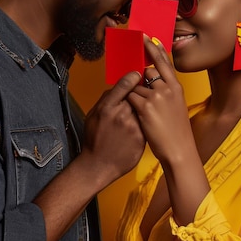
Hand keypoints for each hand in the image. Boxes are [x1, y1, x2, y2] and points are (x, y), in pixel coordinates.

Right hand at [81, 71, 145, 185]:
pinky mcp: (141, 137)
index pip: (124, 85)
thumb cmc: (94, 140)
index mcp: (107, 108)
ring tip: (145, 107)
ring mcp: (133, 127)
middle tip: (142, 91)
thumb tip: (117, 87)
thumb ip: (105, 100)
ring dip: (145, 106)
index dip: (133, 77)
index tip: (138, 74)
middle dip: (140, 92)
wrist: (98, 166)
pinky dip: (148, 119)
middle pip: (137, 95)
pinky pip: (147, 122)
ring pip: (144, 108)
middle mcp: (121, 115)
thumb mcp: (92, 116)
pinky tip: (146, 121)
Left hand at [127, 36, 194, 164]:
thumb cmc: (177, 131)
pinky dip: (128, 102)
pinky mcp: (145, 106)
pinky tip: (133, 111)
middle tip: (130, 67)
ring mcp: (156, 96)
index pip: (164, 62)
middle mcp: (167, 88)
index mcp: (176, 87)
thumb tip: (152, 82)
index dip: (155, 49)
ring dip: (133, 94)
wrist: (179, 149)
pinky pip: (130, 97)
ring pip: (135, 85)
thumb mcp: (177, 106)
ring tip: (140, 108)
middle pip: (147, 71)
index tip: (147, 37)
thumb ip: (166, 92)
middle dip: (137, 72)